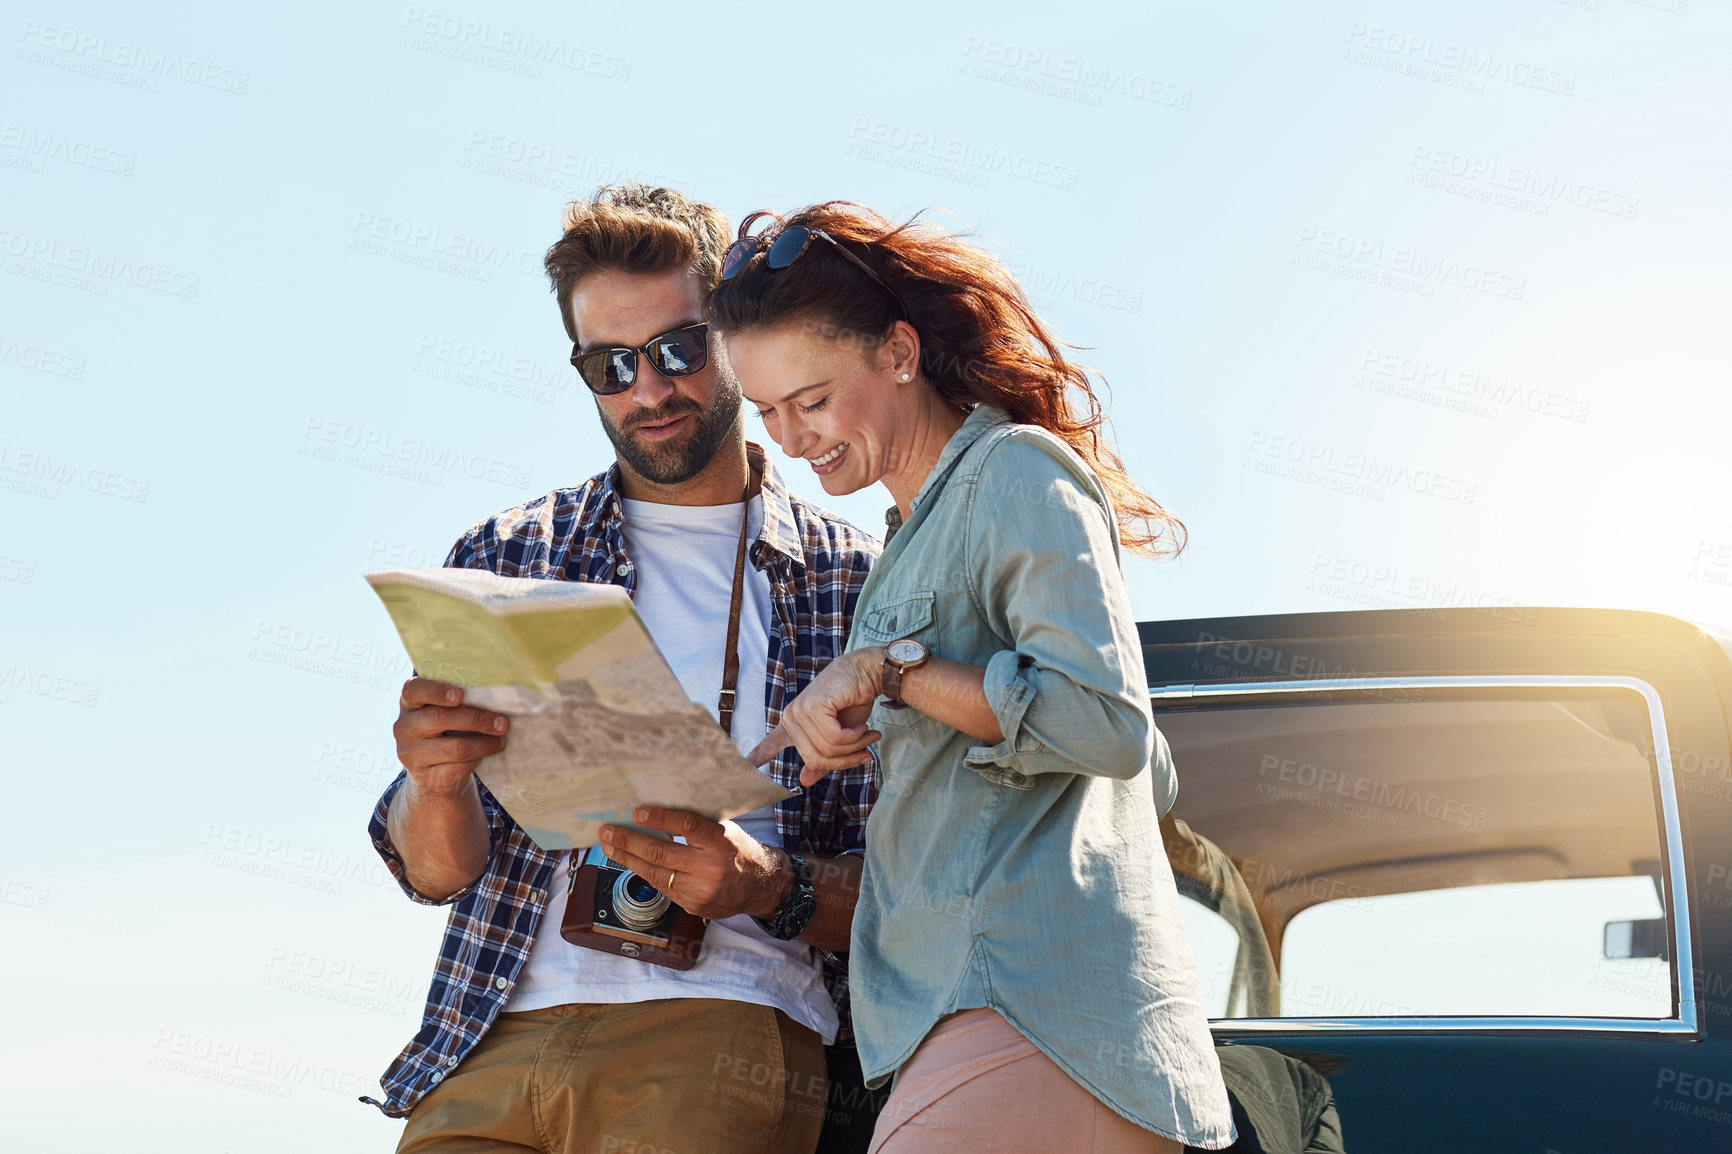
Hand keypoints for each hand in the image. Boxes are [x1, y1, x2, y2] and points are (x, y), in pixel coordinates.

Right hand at [393, 677, 509, 796]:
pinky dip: (478, 759)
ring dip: (485, 743)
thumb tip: (496, 696)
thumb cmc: (448, 730)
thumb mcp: (447, 711)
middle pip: (442, 718)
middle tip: (503, 722)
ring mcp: (411, 754)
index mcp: (409, 702)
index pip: (413, 690)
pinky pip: (458, 767)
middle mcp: (404, 727)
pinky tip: (487, 753)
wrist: (435, 773)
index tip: (460, 694)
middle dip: (478, 719)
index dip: (436, 690)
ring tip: (501, 739)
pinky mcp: (424, 777)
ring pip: (456, 747)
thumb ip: (461, 700)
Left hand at [599, 807, 789, 920]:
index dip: (661, 818)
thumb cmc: (738, 851)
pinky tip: (630, 862)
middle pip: (662, 853)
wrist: (759, 887)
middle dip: (629, 841)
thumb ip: (698, 824)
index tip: (637, 812)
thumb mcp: (726, 830)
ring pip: (655, 874)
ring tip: (609, 847)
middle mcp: (711, 868)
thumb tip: (659, 809)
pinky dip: (644, 872)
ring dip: (627, 859)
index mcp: (722, 843)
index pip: (688, 827)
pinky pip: (662, 887)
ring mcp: (700, 890)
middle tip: (607, 831)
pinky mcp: (692, 905)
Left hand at [747, 647, 883, 786]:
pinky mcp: (812, 706)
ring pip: (828, 749)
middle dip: (845, 759)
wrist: (867, 672)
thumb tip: (804, 781)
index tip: (744, 766)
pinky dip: (854, 735)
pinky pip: (834, 737)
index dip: (756, 758)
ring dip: (855, 745)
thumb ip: (822, 758)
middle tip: (865, 751)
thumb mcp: (839, 736)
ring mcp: (799, 711)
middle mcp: (791, 718)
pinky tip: (862, 726)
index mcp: (792, 725)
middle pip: (815, 759)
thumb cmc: (853, 701)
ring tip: (867, 733)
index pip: (769, 746)